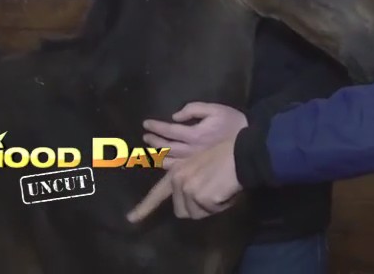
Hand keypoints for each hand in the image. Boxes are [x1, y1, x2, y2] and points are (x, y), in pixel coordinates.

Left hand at [126, 135, 240, 222]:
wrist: (242, 155)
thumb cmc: (226, 158)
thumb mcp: (200, 166)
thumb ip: (188, 183)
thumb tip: (188, 204)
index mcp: (177, 172)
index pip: (157, 193)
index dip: (144, 208)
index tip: (131, 219)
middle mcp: (178, 180)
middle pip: (182, 210)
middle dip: (197, 207)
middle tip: (212, 192)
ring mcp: (188, 189)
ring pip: (196, 213)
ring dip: (210, 207)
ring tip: (220, 189)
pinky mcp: (200, 198)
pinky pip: (210, 212)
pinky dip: (220, 205)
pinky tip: (226, 190)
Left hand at [142, 102, 247, 168]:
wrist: (251, 146)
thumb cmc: (234, 124)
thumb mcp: (217, 110)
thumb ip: (195, 110)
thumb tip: (175, 116)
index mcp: (195, 134)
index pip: (169, 130)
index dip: (156, 126)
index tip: (146, 123)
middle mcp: (191, 149)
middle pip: (166, 146)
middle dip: (154, 140)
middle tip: (146, 136)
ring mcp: (194, 161)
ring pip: (169, 160)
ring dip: (157, 154)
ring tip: (150, 150)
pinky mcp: (198, 169)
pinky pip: (178, 169)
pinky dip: (167, 166)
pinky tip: (163, 163)